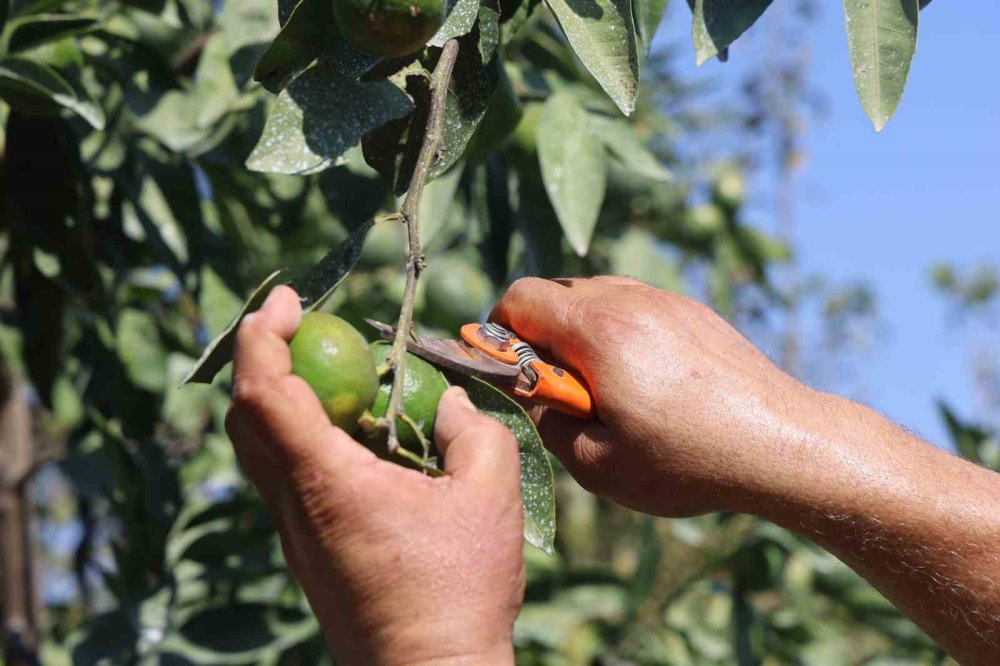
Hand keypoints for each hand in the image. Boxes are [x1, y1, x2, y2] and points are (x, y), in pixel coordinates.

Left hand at [225, 286, 523, 665]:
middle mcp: (294, 505)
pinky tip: (355, 437)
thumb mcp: (487, 494)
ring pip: (260, 449)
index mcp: (324, 482)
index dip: (261, 334)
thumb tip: (447, 405)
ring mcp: (296, 534)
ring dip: (280, 396)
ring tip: (333, 373)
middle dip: (261, 356)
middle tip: (300, 323)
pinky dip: (301, 435)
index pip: (263, 391)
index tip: (287, 299)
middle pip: (245, 416)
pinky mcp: (309, 552)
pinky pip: (285, 477)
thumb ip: (473, 431)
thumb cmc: (459, 590)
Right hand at [491, 276, 808, 516]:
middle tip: (558, 385)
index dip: (499, 332)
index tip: (509, 369)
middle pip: (554, 290)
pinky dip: (616, 329)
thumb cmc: (688, 461)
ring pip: (594, 292)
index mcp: (598, 332)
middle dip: (538, 332)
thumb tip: (521, 388)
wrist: (783, 444)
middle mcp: (629, 300)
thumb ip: (544, 418)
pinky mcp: (691, 310)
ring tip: (603, 384)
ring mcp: (665, 300)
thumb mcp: (597, 463)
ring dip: (578, 330)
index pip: (519, 298)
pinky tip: (643, 378)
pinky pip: (632, 302)